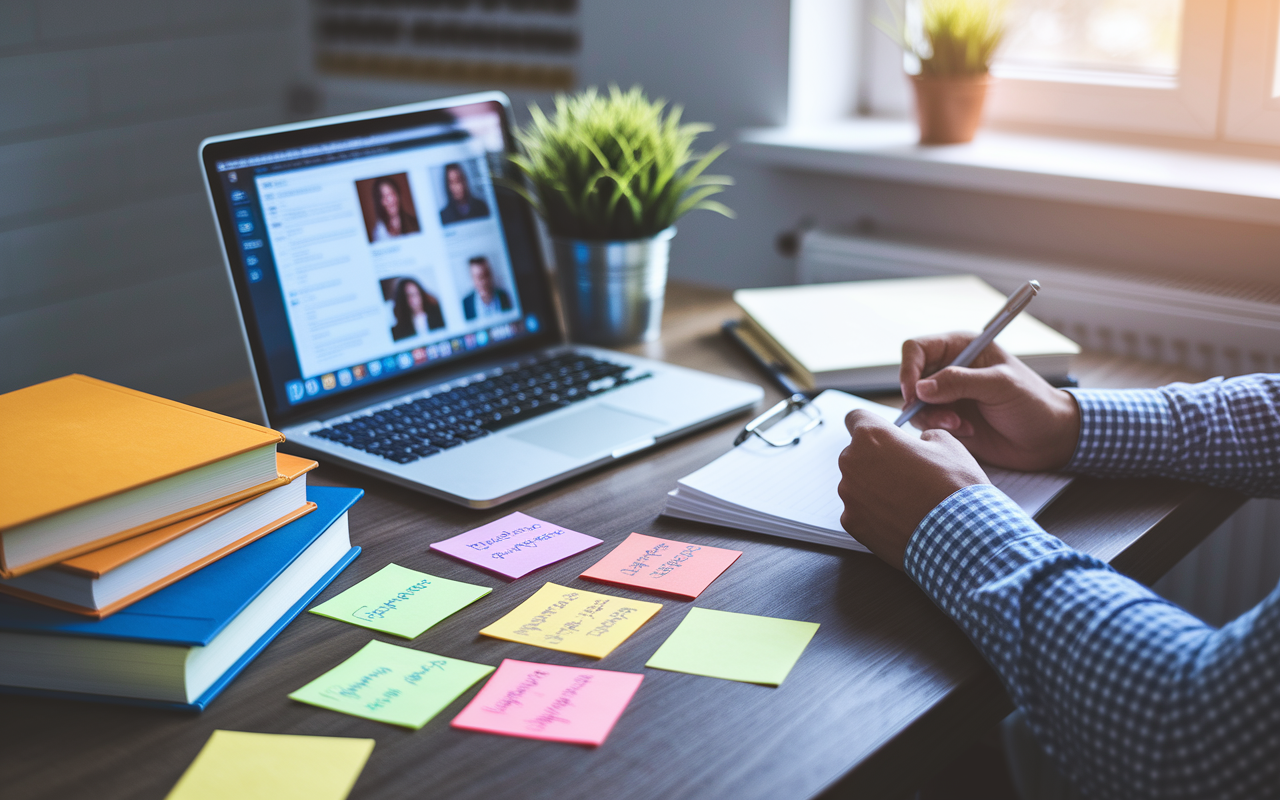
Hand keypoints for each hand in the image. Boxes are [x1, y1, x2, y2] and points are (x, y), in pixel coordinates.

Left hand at [838, 410, 988, 569]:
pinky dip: (874, 514)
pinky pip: (859, 511)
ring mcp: (849, 495)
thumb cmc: (953, 486)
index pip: (856, 418)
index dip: (872, 424)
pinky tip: (900, 518)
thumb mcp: (947, 444)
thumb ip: (923, 436)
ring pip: (857, 484)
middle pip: (857, 453)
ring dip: (875, 488)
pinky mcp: (852, 523)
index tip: (882, 435)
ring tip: (907, 500)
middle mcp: (851, 462)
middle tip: (906, 473)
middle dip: (877, 459)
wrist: (959, 535)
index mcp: (872, 436)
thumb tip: (920, 442)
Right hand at [900, 333, 1081, 471]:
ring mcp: (947, 396)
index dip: (909, 368)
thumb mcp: (1000, 386)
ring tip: (961, 426)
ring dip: (933, 418)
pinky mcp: (948, 419)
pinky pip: (926, 423)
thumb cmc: (1032, 403)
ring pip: (915, 405)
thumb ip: (960, 382)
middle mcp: (950, 369)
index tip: (913, 393)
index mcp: (962, 348)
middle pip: (911, 379)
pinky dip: (941, 429)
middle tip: (947, 418)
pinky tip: (967, 432)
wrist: (1048, 439)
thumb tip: (921, 388)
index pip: (917, 349)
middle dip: (922, 401)